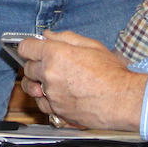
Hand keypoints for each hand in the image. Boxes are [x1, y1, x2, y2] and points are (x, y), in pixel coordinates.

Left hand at [18, 30, 147, 131]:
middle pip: (28, 68)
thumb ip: (66, 37)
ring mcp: (51, 95)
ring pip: (31, 88)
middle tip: (50, 63)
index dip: (29, 46)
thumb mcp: (92, 45)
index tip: (33, 48)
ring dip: (37, 83)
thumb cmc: (111, 72)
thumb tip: (48, 35)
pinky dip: (46, 99)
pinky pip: (41, 104)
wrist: (121, 99)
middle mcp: (50, 75)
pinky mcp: (56, 111)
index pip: (26, 48)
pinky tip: (59, 94)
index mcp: (56, 54)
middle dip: (36, 64)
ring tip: (51, 80)